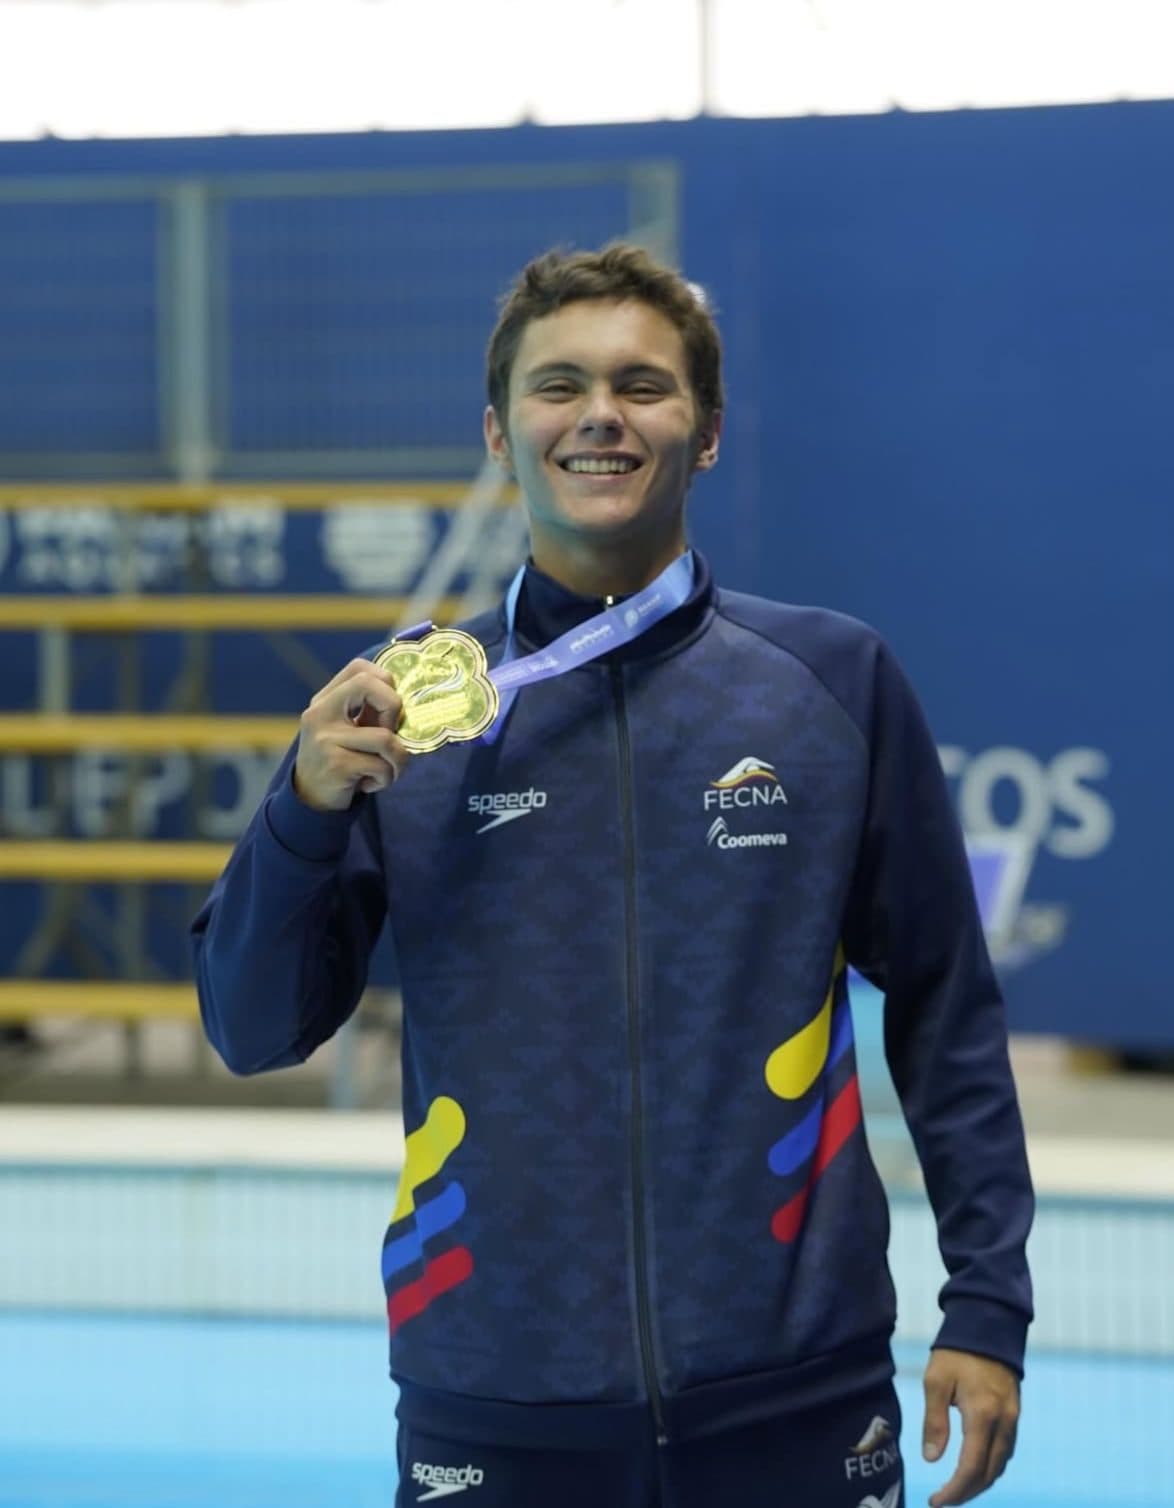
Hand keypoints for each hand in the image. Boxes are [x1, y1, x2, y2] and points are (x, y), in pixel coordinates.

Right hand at [294, 657, 410, 810]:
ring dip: (398, 759)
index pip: (359, 668)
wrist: (309, 799)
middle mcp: (320, 714)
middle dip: (394, 708)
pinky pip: (381, 766)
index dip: (385, 682)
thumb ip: (367, 711)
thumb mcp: (346, 729)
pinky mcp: (336, 765)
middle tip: (390, 734)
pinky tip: (368, 784)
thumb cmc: (339, 760)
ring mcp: (326, 739)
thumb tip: (409, 701)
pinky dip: (385, 779)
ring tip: (384, 770)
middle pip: (369, 685)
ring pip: (385, 738)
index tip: (388, 709)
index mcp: (325, 700)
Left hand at [922, 1348, 1019, 1505]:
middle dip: (966, 1493)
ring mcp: (1013, 1419)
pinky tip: (974, 1467)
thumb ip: (934, 1421)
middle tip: (943, 1500)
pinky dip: (990, 1467)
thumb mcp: (936, 1381)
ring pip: (1000, 1465)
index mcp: (982, 1415)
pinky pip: (1005, 1451)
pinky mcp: (1014, 1414)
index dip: (954, 1491)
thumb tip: (932, 1459)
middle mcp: (1003, 1422)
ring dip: (979, 1482)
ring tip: (955, 1489)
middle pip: (989, 1473)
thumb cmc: (956, 1351)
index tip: (935, 1501)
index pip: (971, 1468)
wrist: (988, 1324)